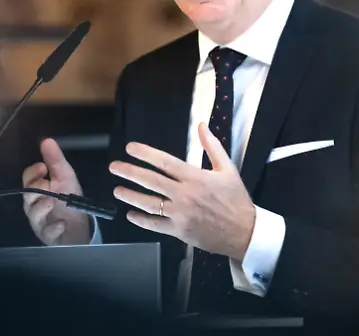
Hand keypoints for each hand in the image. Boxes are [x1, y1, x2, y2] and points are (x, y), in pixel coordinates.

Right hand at [22, 138, 90, 244]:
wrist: (80, 226)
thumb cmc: (69, 200)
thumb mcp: (66, 178)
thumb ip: (56, 160)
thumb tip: (46, 140)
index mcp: (38, 190)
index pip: (27, 179)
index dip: (32, 173)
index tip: (43, 167)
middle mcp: (35, 206)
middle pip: (27, 197)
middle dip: (34, 189)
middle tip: (45, 184)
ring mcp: (41, 222)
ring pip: (34, 215)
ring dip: (41, 207)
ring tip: (51, 201)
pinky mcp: (49, 237)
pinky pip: (48, 233)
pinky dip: (54, 228)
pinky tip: (62, 223)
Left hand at [109, 122, 255, 260]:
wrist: (244, 231)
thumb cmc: (235, 199)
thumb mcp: (227, 169)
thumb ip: (212, 146)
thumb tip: (201, 126)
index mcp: (195, 177)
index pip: (164, 162)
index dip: (145, 153)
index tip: (131, 148)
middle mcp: (185, 195)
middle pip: (151, 181)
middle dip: (129, 172)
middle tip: (114, 167)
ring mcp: (180, 214)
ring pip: (149, 203)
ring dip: (130, 196)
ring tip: (117, 190)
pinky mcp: (179, 230)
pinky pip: (155, 225)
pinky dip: (141, 220)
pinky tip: (131, 215)